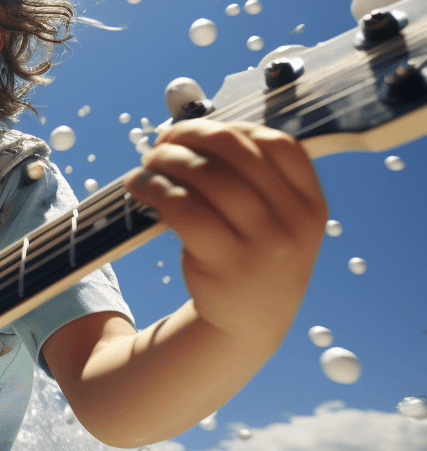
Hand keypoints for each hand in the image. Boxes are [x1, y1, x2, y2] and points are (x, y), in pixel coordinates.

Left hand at [124, 119, 328, 351]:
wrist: (248, 323)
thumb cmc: (252, 257)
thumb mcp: (274, 220)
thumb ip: (252, 179)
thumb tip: (190, 132)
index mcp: (310, 202)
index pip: (276, 143)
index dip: (231, 127)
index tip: (197, 134)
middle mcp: (294, 220)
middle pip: (234, 151)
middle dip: (190, 137)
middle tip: (161, 144)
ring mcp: (264, 242)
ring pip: (206, 176)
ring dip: (166, 160)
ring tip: (146, 165)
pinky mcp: (226, 261)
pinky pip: (183, 207)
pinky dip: (154, 188)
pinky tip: (139, 187)